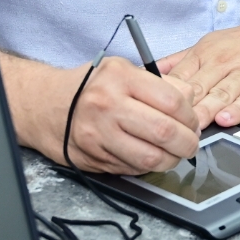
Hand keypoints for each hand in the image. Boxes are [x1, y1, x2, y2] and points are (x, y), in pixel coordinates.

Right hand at [9, 55, 200, 174]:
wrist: (47, 105)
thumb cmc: (92, 87)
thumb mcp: (124, 70)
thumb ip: (160, 84)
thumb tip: (192, 103)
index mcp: (120, 78)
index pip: (172, 101)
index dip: (190, 116)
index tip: (192, 122)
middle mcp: (107, 106)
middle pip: (164, 133)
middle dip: (188, 143)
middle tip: (191, 143)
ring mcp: (98, 135)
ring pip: (150, 159)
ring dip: (171, 160)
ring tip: (174, 153)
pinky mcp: (92, 158)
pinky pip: (132, 169)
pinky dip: (148, 166)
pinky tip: (150, 156)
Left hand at [160, 18, 239, 129]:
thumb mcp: (210, 44)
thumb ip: (179, 61)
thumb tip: (147, 72)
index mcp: (205, 53)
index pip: (179, 78)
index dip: (164, 98)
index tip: (152, 114)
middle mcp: (224, 62)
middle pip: (198, 88)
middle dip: (181, 110)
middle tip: (168, 128)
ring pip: (221, 95)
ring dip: (205, 112)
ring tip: (192, 128)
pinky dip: (238, 109)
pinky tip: (227, 119)